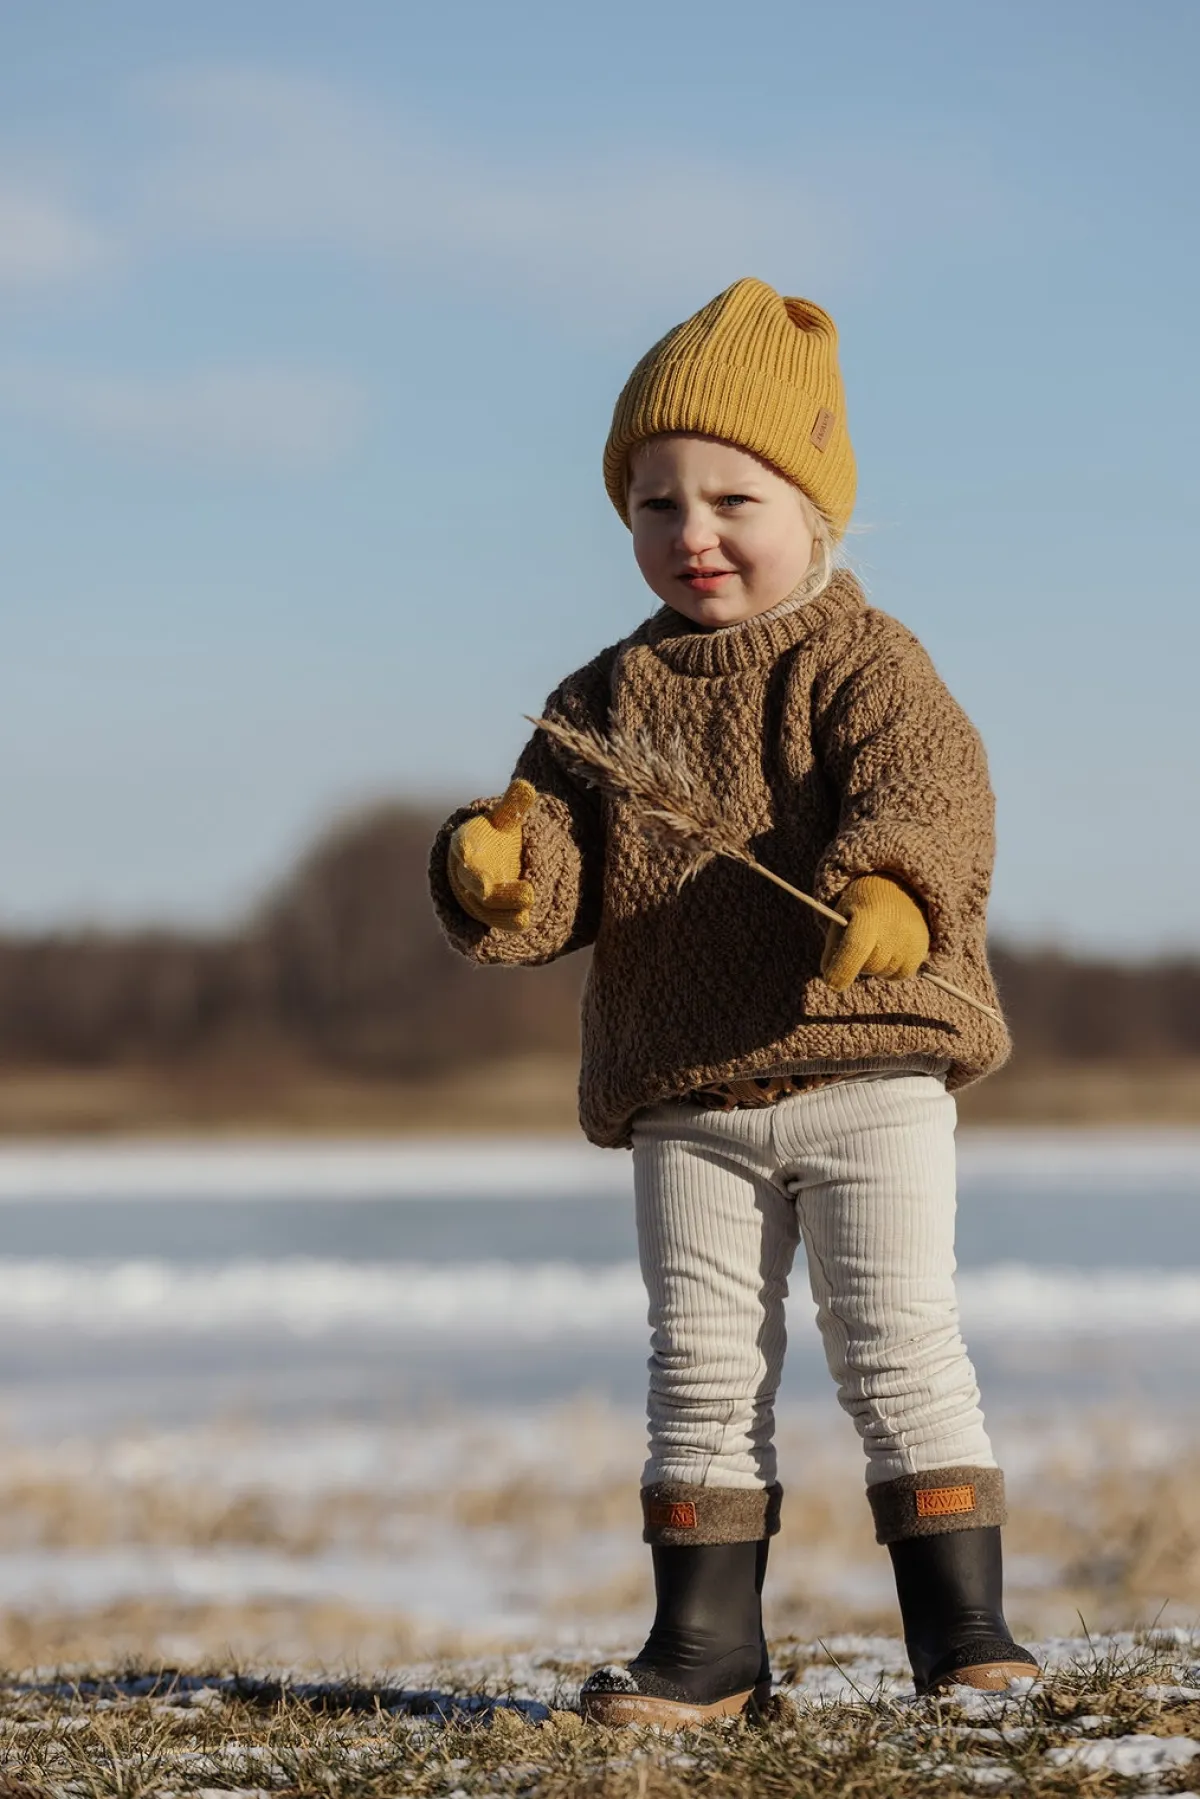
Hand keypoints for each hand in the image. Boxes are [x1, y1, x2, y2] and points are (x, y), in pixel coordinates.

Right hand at [448, 779, 536, 931]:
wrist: (483, 864)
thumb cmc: (492, 838)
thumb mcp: (503, 821)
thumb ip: (513, 807)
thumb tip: (526, 785)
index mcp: (466, 843)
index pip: (462, 844)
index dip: (463, 849)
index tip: (466, 852)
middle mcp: (466, 872)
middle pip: (474, 880)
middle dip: (486, 886)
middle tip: (523, 891)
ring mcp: (475, 895)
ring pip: (485, 905)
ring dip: (504, 909)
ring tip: (528, 905)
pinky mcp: (486, 913)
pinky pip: (493, 920)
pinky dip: (506, 921)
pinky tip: (525, 921)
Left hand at [821, 875, 929, 989]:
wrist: (895, 890)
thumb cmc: (860, 907)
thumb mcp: (840, 918)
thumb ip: (832, 947)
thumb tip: (829, 979)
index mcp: (868, 915)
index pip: (856, 947)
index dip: (842, 969)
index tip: (831, 984)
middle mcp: (894, 927)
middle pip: (871, 965)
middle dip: (859, 964)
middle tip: (859, 945)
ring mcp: (911, 938)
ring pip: (884, 972)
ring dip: (875, 966)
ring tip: (876, 942)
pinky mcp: (922, 948)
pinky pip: (900, 974)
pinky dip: (890, 970)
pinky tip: (888, 951)